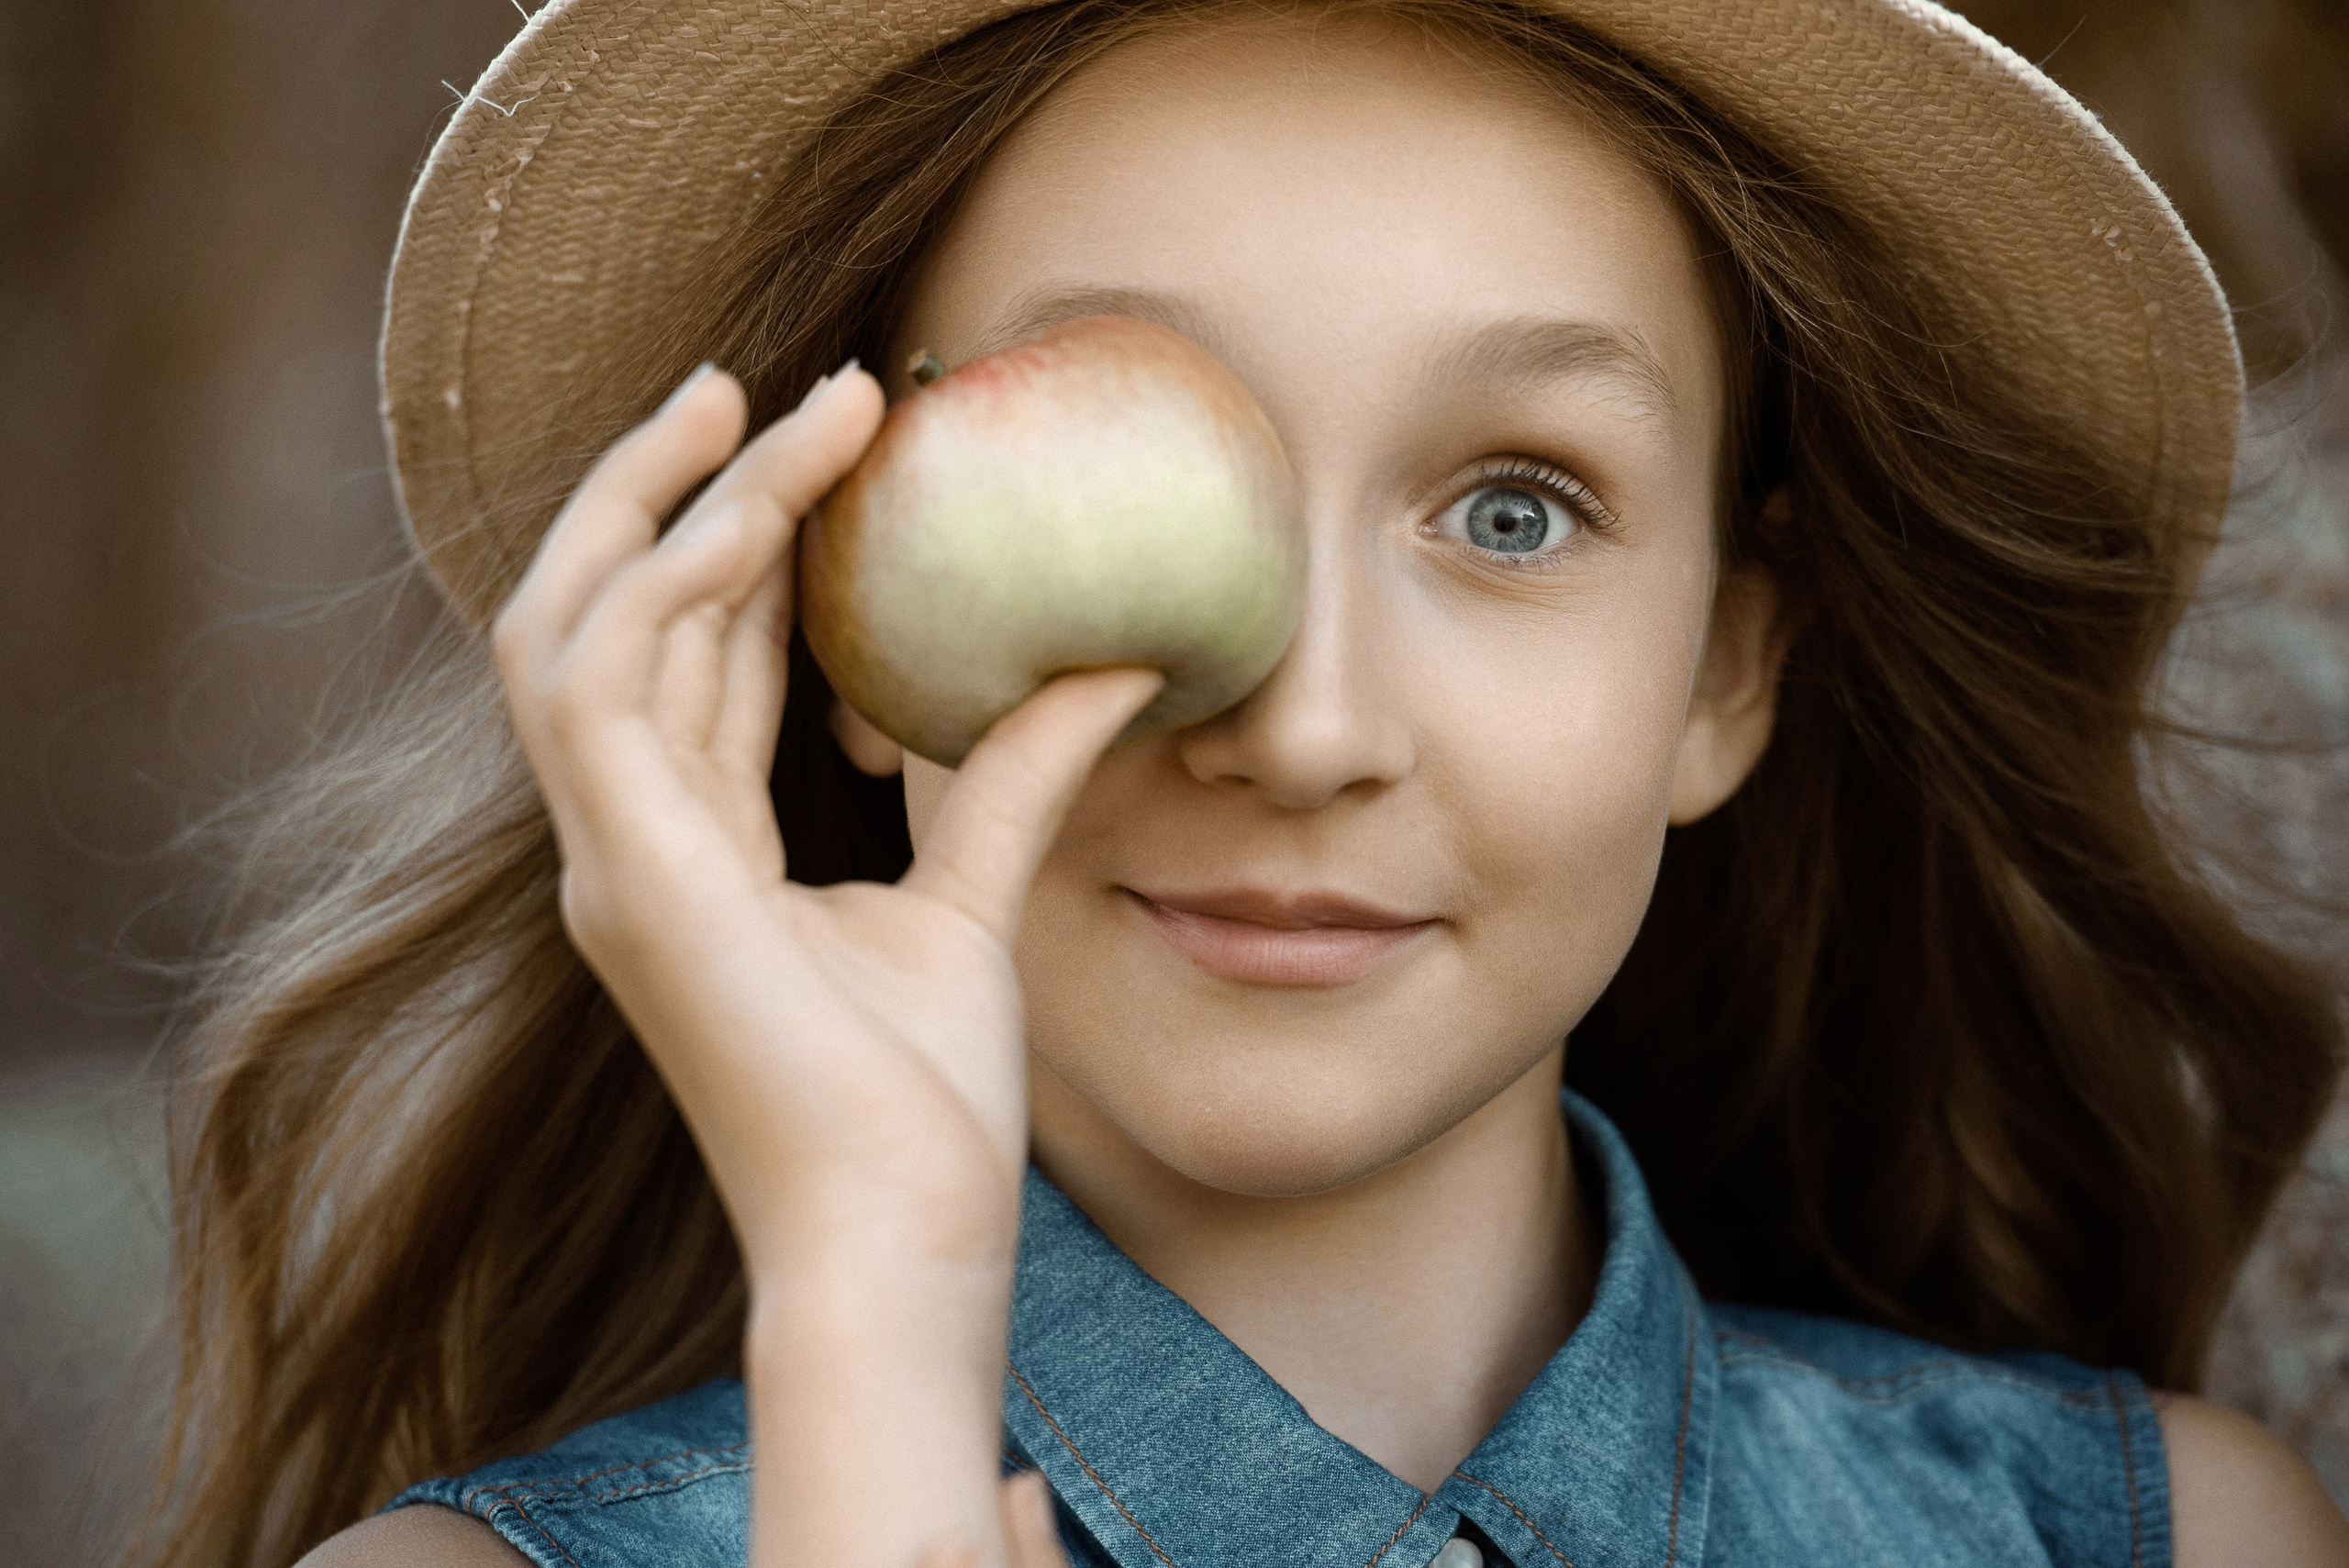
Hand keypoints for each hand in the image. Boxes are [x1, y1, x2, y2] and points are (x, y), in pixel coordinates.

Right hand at [490, 362, 1158, 1566]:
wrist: (904, 1232)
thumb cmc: (924, 1100)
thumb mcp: (974, 898)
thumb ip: (1013, 776)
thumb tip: (1111, 664)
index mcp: (688, 854)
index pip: (686, 662)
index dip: (735, 545)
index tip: (822, 443)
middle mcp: (626, 845)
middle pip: (609, 618)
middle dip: (671, 490)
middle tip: (760, 383)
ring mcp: (613, 861)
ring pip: (581, 624)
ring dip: (667, 503)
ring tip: (769, 403)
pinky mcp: (633, 879)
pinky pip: (607, 685)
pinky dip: (669, 583)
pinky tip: (761, 510)